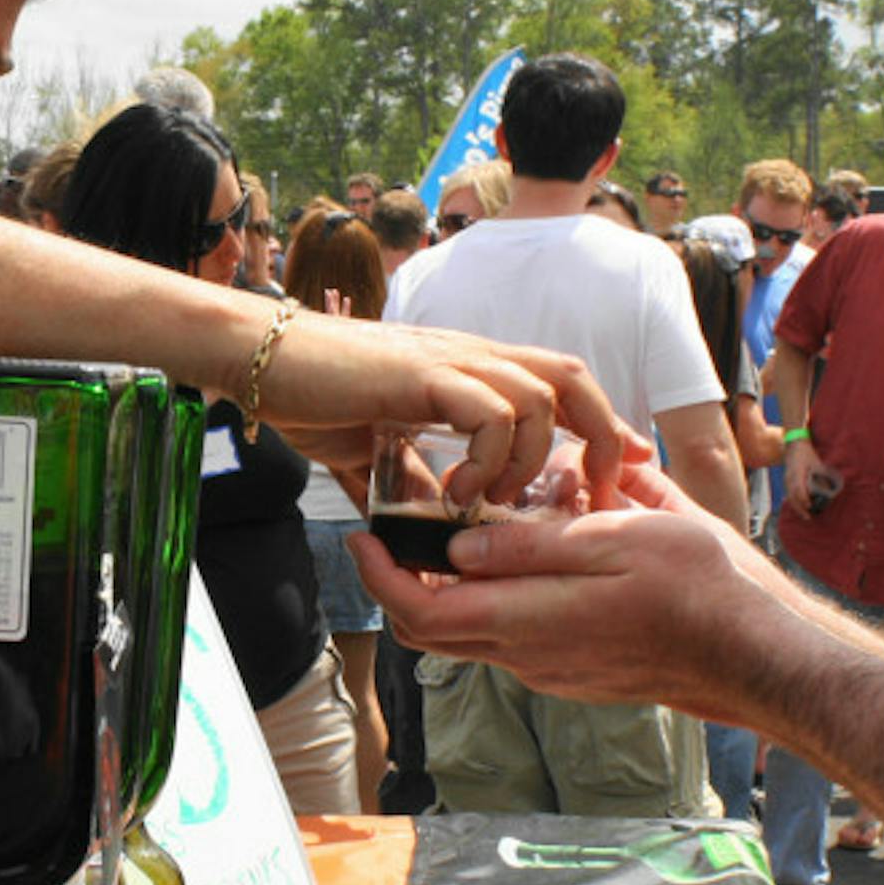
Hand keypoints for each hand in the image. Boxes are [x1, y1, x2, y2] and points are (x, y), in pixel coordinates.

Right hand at [255, 313, 639, 507]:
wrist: (262, 361)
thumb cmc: (316, 397)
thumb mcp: (380, 451)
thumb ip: (417, 481)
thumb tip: (437, 527)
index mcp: (471, 370)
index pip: (560, 382)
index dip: (602, 422)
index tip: (621, 470)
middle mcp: (472, 357)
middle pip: (572, 376)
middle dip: (601, 434)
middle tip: (593, 494)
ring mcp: (450, 362)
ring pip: (539, 395)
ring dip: (531, 459)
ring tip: (497, 502)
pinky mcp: (424, 375)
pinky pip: (490, 413)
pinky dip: (488, 461)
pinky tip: (457, 495)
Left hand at [346, 493, 804, 720]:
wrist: (755, 654)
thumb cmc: (700, 588)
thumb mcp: (618, 537)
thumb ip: (532, 543)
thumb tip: (460, 544)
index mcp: (529, 623)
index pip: (421, 612)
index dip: (380, 576)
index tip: (362, 534)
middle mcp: (528, 657)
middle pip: (434, 628)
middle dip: (403, 579)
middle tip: (397, 526)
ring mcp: (551, 670)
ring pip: (473, 631)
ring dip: (454, 585)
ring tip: (463, 523)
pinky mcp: (574, 671)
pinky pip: (514, 635)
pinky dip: (499, 595)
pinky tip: (526, 551)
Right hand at [784, 439, 841, 516]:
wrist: (794, 446)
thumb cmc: (807, 454)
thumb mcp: (817, 464)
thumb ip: (821, 477)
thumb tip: (828, 491)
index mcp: (797, 472)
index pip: (798, 489)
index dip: (804, 499)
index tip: (809, 506)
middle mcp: (789, 477)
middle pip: (792, 496)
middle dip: (799, 508)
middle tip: (807, 517)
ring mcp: (786, 479)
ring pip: (789, 496)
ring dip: (796, 507)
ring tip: (804, 515)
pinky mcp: (785, 480)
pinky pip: (788, 494)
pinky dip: (793, 502)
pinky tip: (798, 507)